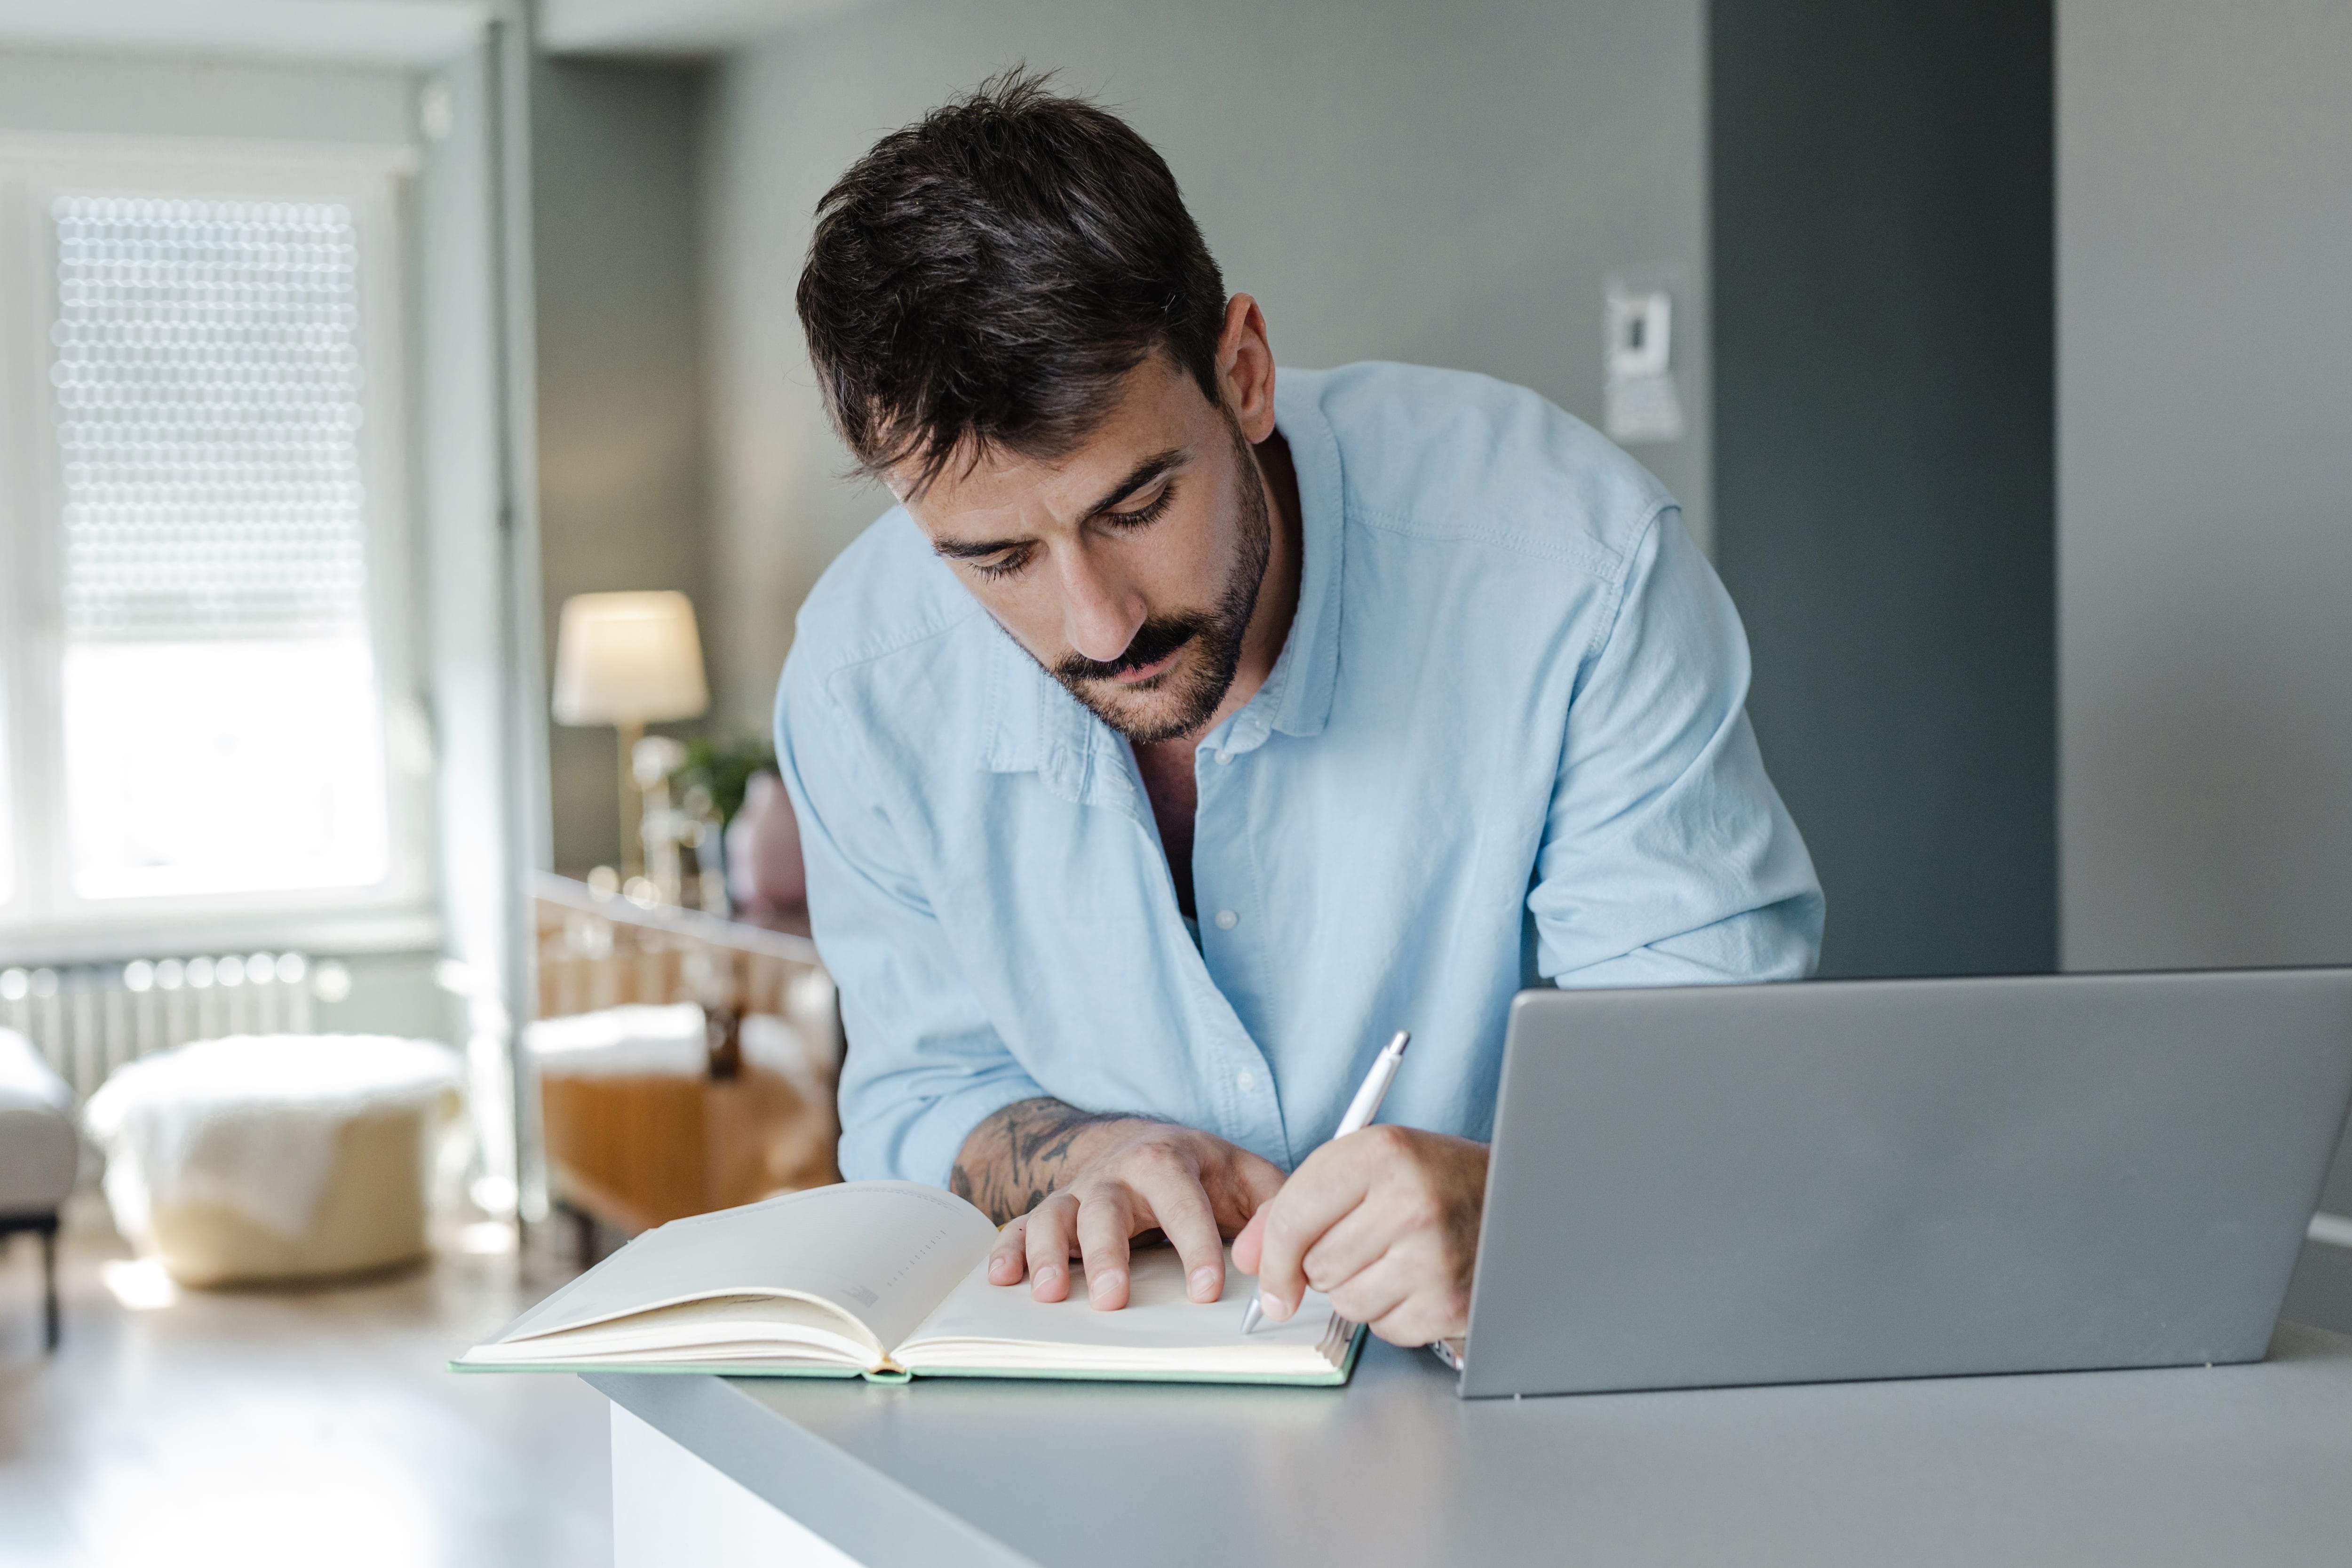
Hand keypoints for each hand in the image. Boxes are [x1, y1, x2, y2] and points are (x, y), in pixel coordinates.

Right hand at [983, 1119, 1284, 1310]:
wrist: (1152, 1145)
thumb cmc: (1206, 1173)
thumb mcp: (1249, 1177)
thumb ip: (1272, 1208)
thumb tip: (1278, 1253)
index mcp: (1169, 1159)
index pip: (1182, 1201)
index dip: (1195, 1244)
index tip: (1207, 1289)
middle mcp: (1117, 1173)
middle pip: (1106, 1206)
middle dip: (1108, 1253)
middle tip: (1114, 1300)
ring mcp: (1081, 1192)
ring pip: (1056, 1215)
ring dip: (1049, 1253)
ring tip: (1049, 1294)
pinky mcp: (1057, 1212)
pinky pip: (1024, 1226)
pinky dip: (1009, 1249)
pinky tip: (1001, 1279)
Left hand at [1231, 1125, 1487, 1345]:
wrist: (1517, 1198)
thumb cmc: (1434, 1179)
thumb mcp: (1366, 1164)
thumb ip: (1297, 1202)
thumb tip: (1248, 1257)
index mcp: (1383, 1154)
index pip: (1293, 1217)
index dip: (1269, 1253)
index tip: (1268, 1275)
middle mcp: (1411, 1203)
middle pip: (1316, 1265)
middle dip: (1324, 1263)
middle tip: (1363, 1241)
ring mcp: (1435, 1257)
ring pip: (1345, 1301)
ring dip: (1358, 1288)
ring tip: (1395, 1256)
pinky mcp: (1451, 1302)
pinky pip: (1384, 1328)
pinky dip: (1392, 1312)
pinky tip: (1417, 1279)